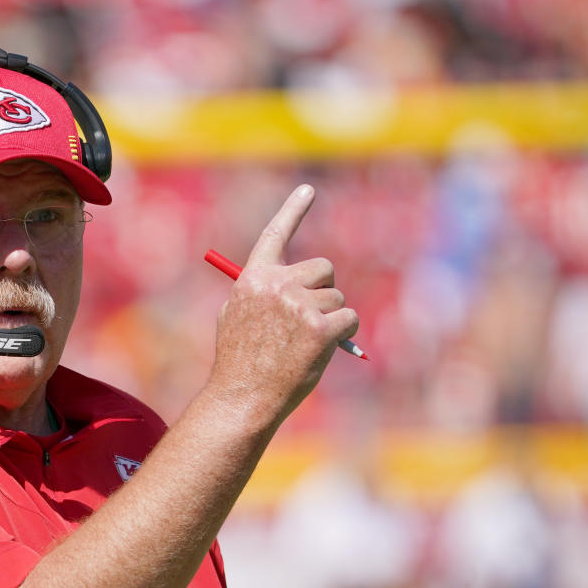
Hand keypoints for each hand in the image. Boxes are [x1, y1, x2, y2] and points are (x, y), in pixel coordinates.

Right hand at [209, 185, 358, 424]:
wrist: (243, 398)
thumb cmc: (241, 363)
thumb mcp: (237, 318)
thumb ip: (260, 295)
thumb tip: (296, 285)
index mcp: (253, 279)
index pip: (276, 234)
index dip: (293, 210)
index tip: (309, 189)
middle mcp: (276, 284)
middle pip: (323, 268)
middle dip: (323, 291)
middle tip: (308, 321)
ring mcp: (299, 305)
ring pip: (338, 298)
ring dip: (331, 320)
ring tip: (305, 345)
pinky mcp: (321, 328)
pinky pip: (349, 319)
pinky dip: (345, 335)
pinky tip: (321, 350)